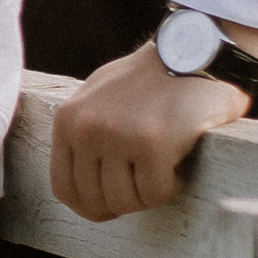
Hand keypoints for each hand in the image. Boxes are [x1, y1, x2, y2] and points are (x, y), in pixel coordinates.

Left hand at [50, 40, 251, 220]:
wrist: (194, 48)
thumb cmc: (151, 76)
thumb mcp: (100, 96)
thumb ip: (86, 132)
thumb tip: (81, 182)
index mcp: (69, 120)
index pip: (64, 187)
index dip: (88, 207)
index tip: (110, 209)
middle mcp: (87, 129)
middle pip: (96, 200)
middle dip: (125, 202)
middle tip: (147, 185)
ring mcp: (117, 137)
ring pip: (127, 201)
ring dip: (150, 193)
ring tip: (165, 167)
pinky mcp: (152, 145)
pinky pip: (157, 193)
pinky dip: (173, 185)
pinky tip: (180, 162)